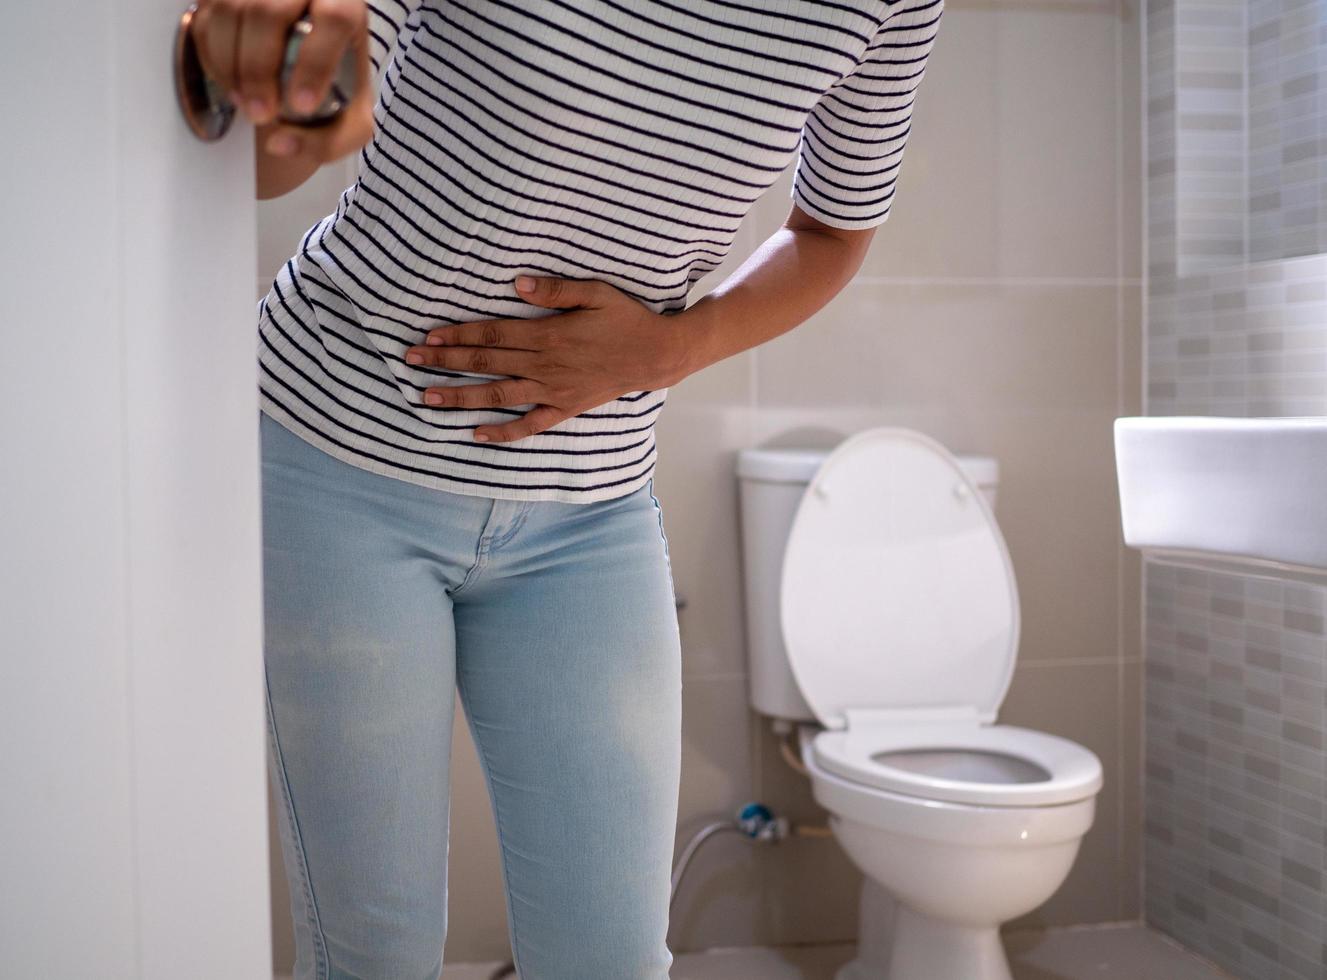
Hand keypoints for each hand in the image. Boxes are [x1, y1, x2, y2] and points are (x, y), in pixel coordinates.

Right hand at [190, 0, 373, 163]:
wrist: (307, 67)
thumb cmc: (333, 86)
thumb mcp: (348, 121)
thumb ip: (328, 141)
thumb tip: (279, 143)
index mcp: (345, 4)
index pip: (335, 20)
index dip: (316, 64)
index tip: (301, 105)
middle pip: (271, 12)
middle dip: (259, 70)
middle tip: (261, 115)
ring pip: (231, 9)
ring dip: (231, 65)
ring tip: (245, 104)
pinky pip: (206, 17)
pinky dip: (212, 57)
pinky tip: (231, 84)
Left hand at [403, 276, 693, 442]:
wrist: (656, 354)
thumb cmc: (626, 318)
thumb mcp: (595, 292)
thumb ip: (555, 290)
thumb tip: (517, 284)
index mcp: (547, 335)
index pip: (492, 334)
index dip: (458, 335)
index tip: (428, 336)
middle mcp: (545, 365)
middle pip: (486, 362)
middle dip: (446, 362)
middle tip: (411, 361)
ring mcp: (553, 390)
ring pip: (498, 395)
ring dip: (461, 396)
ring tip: (428, 398)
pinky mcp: (565, 408)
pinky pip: (530, 424)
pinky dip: (503, 432)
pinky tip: (476, 433)